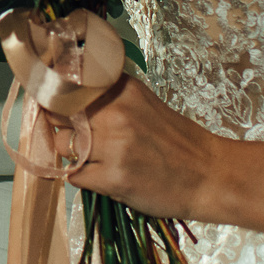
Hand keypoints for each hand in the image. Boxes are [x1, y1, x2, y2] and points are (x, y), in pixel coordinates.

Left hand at [63, 74, 220, 221]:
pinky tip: (102, 176)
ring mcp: (113, 146)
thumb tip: (63, 97)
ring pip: (61, 145)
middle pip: (57, 114)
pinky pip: (73, 176)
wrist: (209, 175)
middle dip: (60, 126)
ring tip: (94, 158)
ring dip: (70, 154)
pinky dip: (82, 177)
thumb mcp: (142, 103)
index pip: (67, 85)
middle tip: (74, 137)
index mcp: (122, 89)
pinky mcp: (113, 178)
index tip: (54, 106)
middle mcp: (115, 112)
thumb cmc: (176, 141)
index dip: (55, 97)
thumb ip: (107, 97)